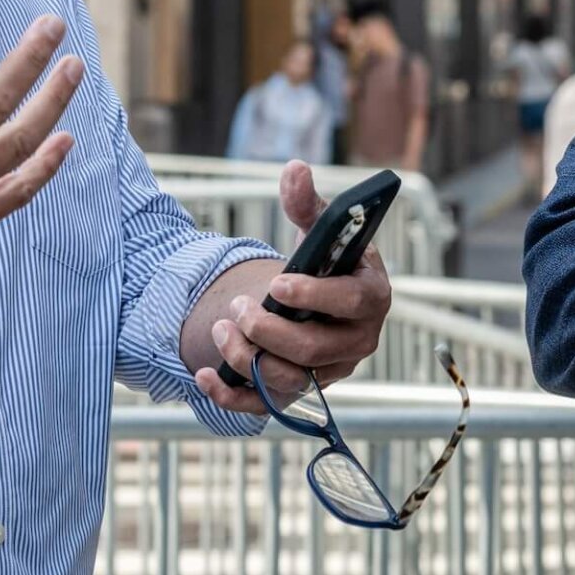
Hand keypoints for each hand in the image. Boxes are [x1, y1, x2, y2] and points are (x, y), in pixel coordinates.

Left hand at [195, 161, 394, 415]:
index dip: (316, 296)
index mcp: (371, 296)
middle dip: (270, 330)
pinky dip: (233, 397)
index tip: (277, 283)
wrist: (316, 299)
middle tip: (238, 307)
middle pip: (315, 349)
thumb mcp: (318, 230)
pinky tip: (203, 376)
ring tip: (221, 328)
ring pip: (291, 379)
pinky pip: (268, 405)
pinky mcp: (302, 391)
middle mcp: (357, 340)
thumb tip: (294, 170)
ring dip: (248, 358)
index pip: (352, 302)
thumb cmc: (324, 261)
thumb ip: (306, 203)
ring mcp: (330, 371)